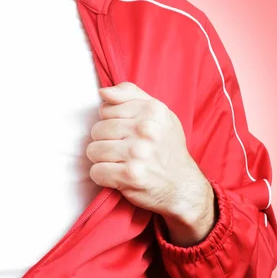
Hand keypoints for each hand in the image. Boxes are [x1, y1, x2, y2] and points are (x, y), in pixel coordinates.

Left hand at [86, 82, 215, 245]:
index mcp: (152, 110)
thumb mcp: (159, 113)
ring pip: (93, 151)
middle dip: (105, 142)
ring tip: (119, 162)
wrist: (183, 186)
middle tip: (122, 150)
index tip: (125, 132)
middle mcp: (146, 129)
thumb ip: (130, 94)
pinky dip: (102, 176)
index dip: (110, 122)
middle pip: (97, 130)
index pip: (105, 110)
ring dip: (102, 160)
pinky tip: (117, 176)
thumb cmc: (166, 147)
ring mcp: (138, 153)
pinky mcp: (130, 176)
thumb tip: (102, 91)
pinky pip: (96, 172)